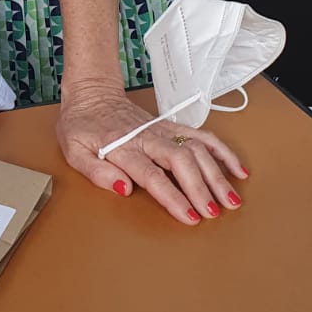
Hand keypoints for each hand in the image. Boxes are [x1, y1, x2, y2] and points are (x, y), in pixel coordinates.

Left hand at [56, 77, 247, 225]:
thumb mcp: (74, 151)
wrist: (91, 95)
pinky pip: (202, 136)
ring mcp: (163, 131)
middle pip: (182, 162)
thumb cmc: (81, 125)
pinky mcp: (171, 126)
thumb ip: (97, 172)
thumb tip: (123, 188)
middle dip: (202, 188)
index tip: (190, 216)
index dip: (173, 197)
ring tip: (232, 199)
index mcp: (123, 147)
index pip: (153, 176)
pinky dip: (222, 151)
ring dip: (217, 174)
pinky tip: (237, 168)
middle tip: (215, 212)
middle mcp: (148, 138)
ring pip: (197, 149)